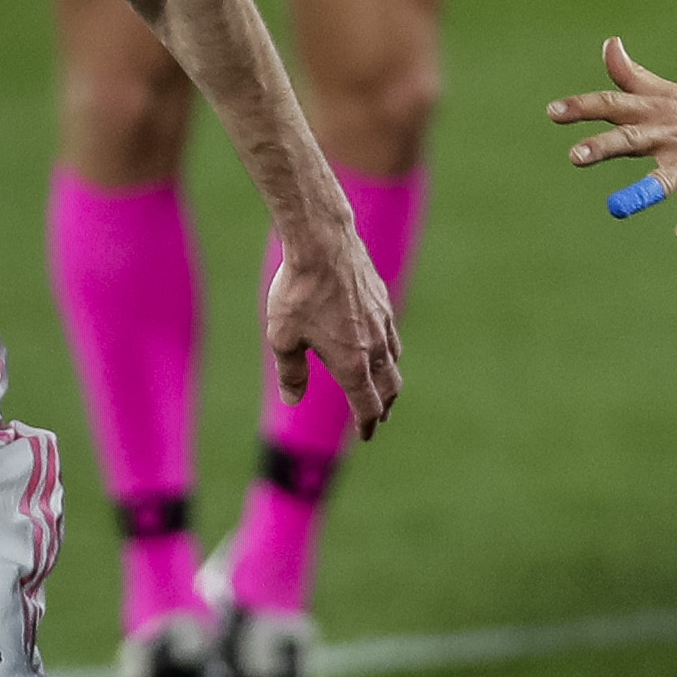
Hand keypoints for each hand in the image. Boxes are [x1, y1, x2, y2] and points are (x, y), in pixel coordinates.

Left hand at [266, 213, 401, 438]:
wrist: (322, 242)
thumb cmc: (298, 292)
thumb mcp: (283, 338)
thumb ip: (291, 373)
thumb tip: (293, 399)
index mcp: (353, 364)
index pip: (367, 406)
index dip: (367, 425)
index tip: (366, 434)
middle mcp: (375, 347)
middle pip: (389, 388)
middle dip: (383, 406)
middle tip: (378, 417)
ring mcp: (383, 322)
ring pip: (394, 360)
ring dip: (389, 379)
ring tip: (382, 385)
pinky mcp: (383, 300)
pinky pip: (391, 334)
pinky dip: (388, 349)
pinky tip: (378, 344)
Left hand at [549, 38, 676, 238]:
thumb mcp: (669, 97)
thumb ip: (632, 78)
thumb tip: (610, 44)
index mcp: (658, 112)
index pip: (615, 105)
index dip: (584, 108)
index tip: (553, 113)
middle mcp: (673, 133)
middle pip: (634, 138)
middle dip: (604, 146)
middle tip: (575, 156)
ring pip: (664, 178)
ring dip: (642, 191)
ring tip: (617, 209)